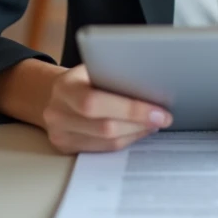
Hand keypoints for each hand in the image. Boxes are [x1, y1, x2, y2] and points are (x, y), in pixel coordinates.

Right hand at [41, 65, 172, 153]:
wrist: (54, 93)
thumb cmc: (82, 78)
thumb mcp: (92, 68)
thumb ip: (114, 75)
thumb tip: (152, 85)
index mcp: (64, 87)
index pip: (95, 102)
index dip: (130, 109)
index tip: (158, 110)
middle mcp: (57, 113)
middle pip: (104, 126)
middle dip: (139, 123)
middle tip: (163, 118)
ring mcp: (60, 134)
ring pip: (107, 142)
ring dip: (136, 133)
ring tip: (154, 123)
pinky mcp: (66, 148)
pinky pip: (103, 150)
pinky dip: (125, 140)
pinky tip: (138, 131)